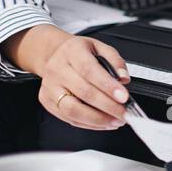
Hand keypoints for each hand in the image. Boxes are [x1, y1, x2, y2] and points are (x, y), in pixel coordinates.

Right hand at [17, 26, 131, 130]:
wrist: (54, 55)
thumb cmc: (79, 52)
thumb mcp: (100, 47)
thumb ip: (115, 61)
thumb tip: (124, 79)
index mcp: (72, 51)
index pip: (89, 70)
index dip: (108, 86)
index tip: (124, 97)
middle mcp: (57, 69)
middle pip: (83, 92)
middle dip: (108, 106)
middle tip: (124, 113)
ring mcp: (49, 87)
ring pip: (73, 109)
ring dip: (97, 119)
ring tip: (115, 121)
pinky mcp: (47, 102)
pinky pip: (68, 118)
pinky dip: (88, 124)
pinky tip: (103, 123)